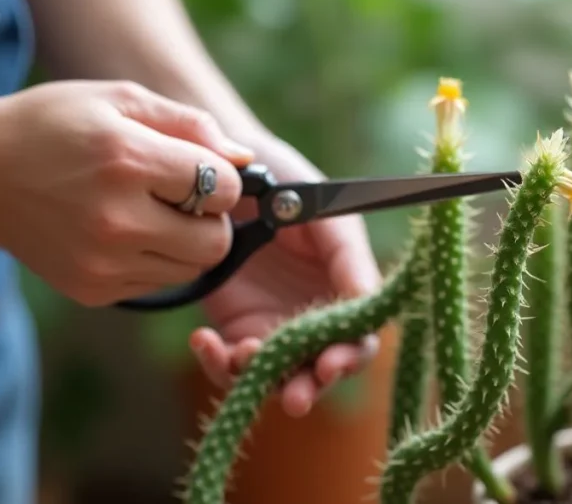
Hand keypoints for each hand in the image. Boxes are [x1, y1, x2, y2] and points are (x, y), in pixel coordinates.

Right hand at [0, 80, 254, 305]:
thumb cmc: (55, 127)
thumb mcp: (119, 100)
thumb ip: (190, 125)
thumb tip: (245, 159)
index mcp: (127, 161)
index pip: (223, 189)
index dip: (224, 178)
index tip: (201, 170)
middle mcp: (117, 219)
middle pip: (216, 242)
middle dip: (213, 219)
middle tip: (183, 199)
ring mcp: (103, 262)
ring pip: (193, 268)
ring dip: (187, 243)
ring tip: (152, 214)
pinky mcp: (94, 290)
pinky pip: (159, 284)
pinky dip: (155, 261)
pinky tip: (124, 234)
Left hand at [189, 135, 382, 417]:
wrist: (225, 174)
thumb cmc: (286, 182)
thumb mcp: (324, 213)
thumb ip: (348, 256)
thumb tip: (368, 303)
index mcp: (347, 289)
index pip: (360, 338)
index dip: (349, 357)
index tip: (328, 365)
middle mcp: (316, 315)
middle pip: (320, 369)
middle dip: (308, 386)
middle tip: (294, 397)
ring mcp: (274, 325)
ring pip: (275, 376)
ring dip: (260, 379)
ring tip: (239, 355)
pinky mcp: (234, 328)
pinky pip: (230, 363)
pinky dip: (217, 363)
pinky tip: (202, 340)